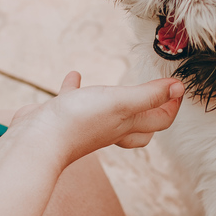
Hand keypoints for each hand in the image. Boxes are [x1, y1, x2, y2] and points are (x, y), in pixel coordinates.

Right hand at [12, 72, 184, 166]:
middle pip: (137, 126)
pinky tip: (74, 75)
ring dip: (113, 100)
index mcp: (126, 126)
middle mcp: (108, 128)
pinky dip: (75, 88)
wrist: (36, 140)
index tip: (179, 88)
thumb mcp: (122, 103)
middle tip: (158, 96)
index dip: (171, 106)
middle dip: (150, 114)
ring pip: (105, 113)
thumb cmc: (80, 122)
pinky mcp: (61, 115)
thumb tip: (179, 88)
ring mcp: (84, 123)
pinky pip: (72, 100)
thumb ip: (150, 95)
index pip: (159, 121)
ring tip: (117, 86)